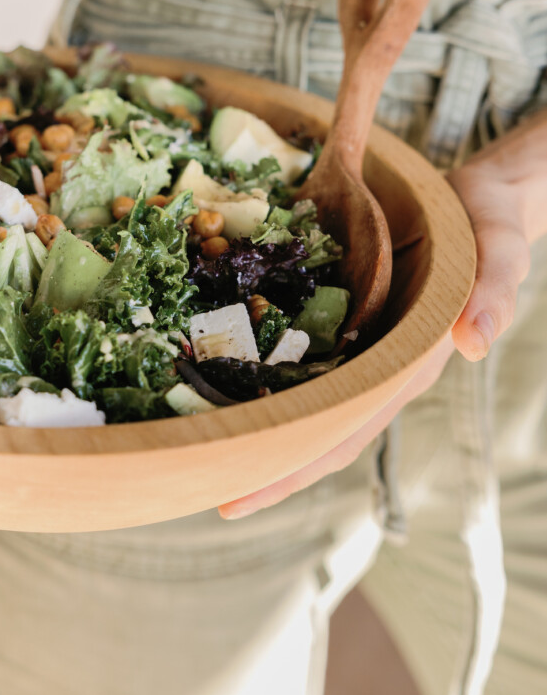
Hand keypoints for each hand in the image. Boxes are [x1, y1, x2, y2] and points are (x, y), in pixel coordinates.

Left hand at [221, 110, 546, 518]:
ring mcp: (356, 338)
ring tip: (194, 434)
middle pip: (310, 425)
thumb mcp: (501, 251)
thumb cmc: (489, 228)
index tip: (243, 494)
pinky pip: (295, 343)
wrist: (478, 200)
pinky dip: (257, 359)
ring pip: (298, 391)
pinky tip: (216, 363)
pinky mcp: (341, 308)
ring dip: (250, 413)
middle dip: (257, 457)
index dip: (295, 465)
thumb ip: (491, 293)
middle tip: (195, 478)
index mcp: (408, 364)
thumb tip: (472, 343)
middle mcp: (376, 362)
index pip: (345, 429)